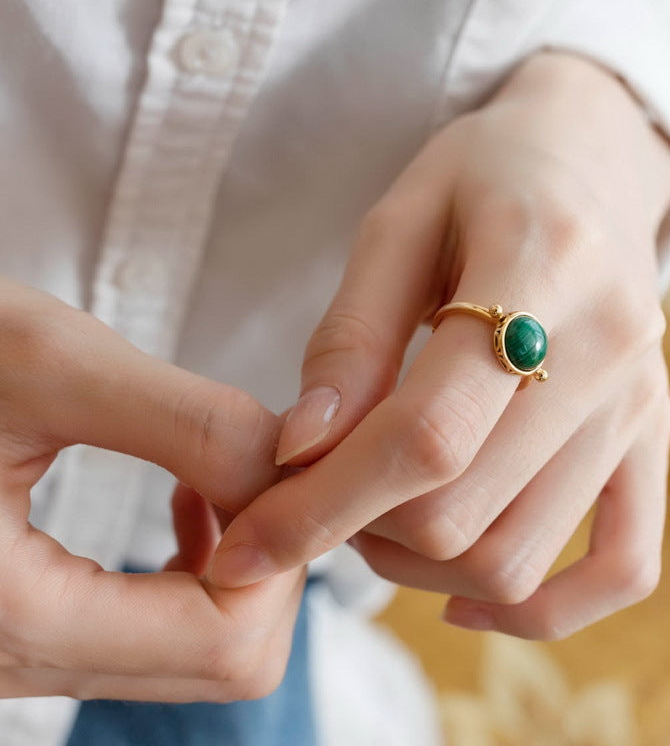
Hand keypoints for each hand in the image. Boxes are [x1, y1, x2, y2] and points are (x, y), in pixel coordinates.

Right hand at [0, 277, 303, 700]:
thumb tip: (289, 469)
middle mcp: (15, 659)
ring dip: (236, 557)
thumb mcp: (52, 364)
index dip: (278, 549)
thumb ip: (189, 424)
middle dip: (266, 556)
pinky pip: (154, 626)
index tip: (274, 462)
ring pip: (196, 646)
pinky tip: (185, 492)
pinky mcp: (30, 620)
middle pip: (226, 658)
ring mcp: (22, 649)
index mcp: (11, 618)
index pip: (228, 642)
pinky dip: (197, 565)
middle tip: (254, 462)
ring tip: (215, 471)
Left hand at [209, 51, 669, 639]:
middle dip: (357, 530)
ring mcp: (641, 404)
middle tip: (309, 495)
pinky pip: (622, 568)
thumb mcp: (397, 226)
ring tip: (371, 517)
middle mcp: (611, 350)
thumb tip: (300, 450)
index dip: (322, 505)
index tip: (245, 546)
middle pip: (465, 511)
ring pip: (519, 557)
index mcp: (543, 270)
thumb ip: (350, 338)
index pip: (427, 434)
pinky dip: (536, 611)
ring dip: (419, 567)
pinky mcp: (653, 438)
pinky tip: (461, 596)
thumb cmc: (480, 180)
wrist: (586, 165)